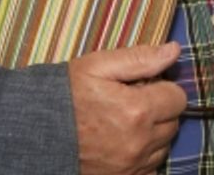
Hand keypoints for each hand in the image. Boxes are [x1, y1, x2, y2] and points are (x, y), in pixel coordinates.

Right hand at [69, 41, 185, 174]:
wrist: (35, 131)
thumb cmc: (67, 94)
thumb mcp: (100, 66)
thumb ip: (141, 59)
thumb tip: (174, 51)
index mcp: (137, 110)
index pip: (178, 97)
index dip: (162, 87)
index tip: (142, 86)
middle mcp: (139, 142)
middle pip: (173, 122)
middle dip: (158, 109)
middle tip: (131, 102)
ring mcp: (131, 165)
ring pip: (163, 146)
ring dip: (152, 133)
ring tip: (124, 123)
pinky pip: (151, 168)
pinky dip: (143, 156)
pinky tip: (123, 143)